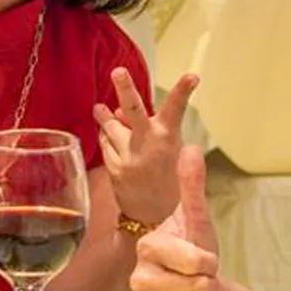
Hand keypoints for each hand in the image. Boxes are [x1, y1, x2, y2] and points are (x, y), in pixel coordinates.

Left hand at [93, 69, 197, 225]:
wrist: (155, 218)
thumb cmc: (168, 180)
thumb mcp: (171, 152)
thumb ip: (148, 129)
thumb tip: (118, 111)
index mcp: (168, 139)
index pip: (177, 109)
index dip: (184, 90)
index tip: (192, 76)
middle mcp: (148, 145)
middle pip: (134, 111)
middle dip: (126, 89)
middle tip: (117, 72)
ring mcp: (129, 157)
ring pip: (111, 127)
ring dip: (105, 116)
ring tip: (99, 108)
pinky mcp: (114, 168)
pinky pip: (105, 145)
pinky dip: (107, 138)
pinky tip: (108, 137)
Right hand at [130, 144, 219, 290]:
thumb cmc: (197, 252)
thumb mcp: (198, 219)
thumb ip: (193, 186)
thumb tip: (190, 147)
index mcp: (148, 246)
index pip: (198, 261)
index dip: (210, 261)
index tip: (201, 257)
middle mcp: (137, 277)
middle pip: (199, 288)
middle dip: (208, 285)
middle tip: (198, 279)